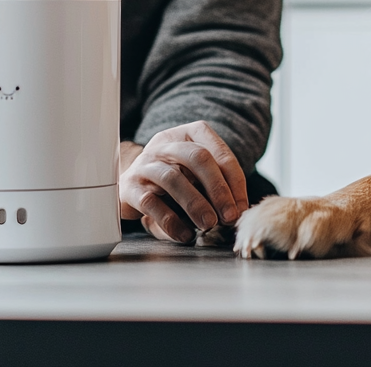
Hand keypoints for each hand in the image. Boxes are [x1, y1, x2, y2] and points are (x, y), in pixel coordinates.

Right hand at [119, 121, 249, 242]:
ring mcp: (145, 163)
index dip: (234, 181)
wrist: (133, 183)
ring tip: (209, 224)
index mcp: (189, 134)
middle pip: (197, 157)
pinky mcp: (130, 187)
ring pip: (172, 178)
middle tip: (228, 217)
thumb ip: (216, 187)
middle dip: (217, 189)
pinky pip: (150, 202)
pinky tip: (184, 234)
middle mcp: (167, 143)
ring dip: (195, 203)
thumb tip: (238, 210)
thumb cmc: (174, 180)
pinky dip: (170, 221)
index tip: (240, 208)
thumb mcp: (197, 177)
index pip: (218, 151)